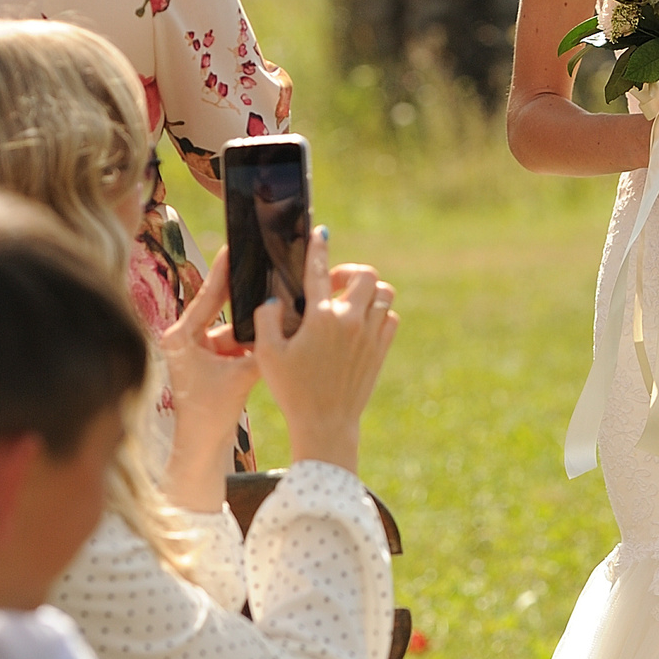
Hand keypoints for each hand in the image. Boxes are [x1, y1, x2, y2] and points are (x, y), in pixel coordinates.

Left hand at [158, 250, 261, 509]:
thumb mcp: (241, 375)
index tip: (237, 247)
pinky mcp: (207, 362)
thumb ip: (262, 347)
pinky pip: (233, 343)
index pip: (207, 296)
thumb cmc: (211, 413)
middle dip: (243, 294)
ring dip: (252, 323)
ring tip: (276, 304)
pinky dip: (250, 340)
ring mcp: (195, 351)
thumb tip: (283, 320)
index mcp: (181, 337)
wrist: (201, 448)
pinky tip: (272, 330)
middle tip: (263, 266)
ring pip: (230, 327)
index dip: (225, 271)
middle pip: (219, 308)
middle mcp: (184, 339)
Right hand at [254, 231, 397, 474]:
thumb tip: (275, 300)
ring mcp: (370, 335)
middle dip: (350, 272)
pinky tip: (362, 323)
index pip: (319, 272)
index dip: (318, 248)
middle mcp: (351, 321)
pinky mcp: (381, 350)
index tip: (320, 233)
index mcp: (321, 318)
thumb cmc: (292, 391)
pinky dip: (381, 313)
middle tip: (333, 285)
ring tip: (348, 303)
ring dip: (368, 292)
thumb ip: (267, 320)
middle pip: (366, 275)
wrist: (325, 424)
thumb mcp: (267, 355)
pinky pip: (391, 317)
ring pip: (384, 294)